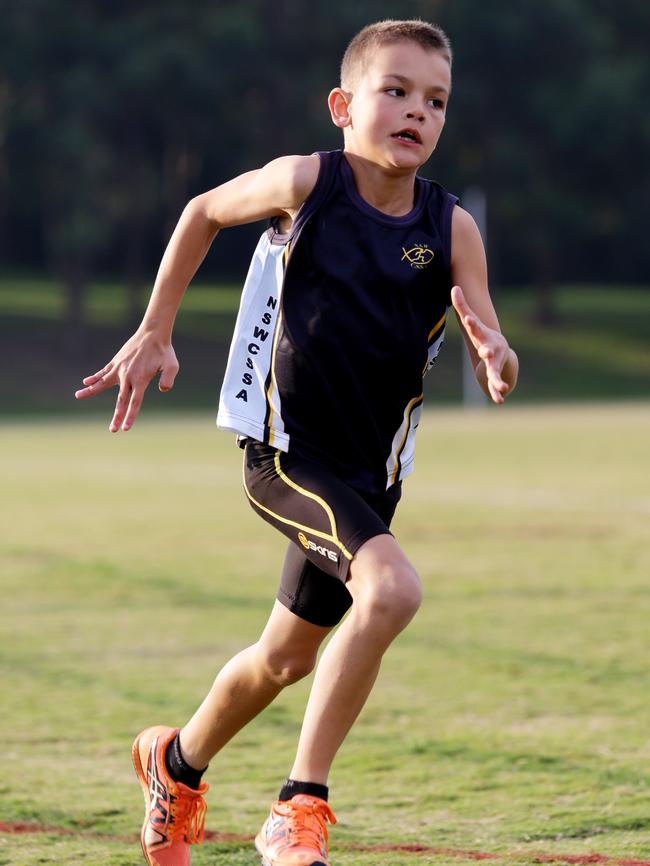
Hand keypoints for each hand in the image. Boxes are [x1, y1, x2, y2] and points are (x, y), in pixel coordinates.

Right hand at [75, 331, 178, 430]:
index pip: (135, 402)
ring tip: (77, 396)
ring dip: (90, 391)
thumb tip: (163, 389)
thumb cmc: (164, 351)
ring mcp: (120, 368)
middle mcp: (127, 376)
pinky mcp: (116, 362)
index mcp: (140, 379)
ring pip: (103, 383)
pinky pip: (103, 372)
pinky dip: (94, 377)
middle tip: (112, 430)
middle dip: (117, 416)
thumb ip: (168, 379)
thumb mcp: (172, 365)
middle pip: (121, 400)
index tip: (125, 429)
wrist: (153, 333)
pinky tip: (85, 382)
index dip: (130, 416)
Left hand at [451, 285, 510, 403]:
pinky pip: (495, 384)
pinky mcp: (494, 374)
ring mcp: (494, 362)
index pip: (475, 327)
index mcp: (482, 335)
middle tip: (487, 354)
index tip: (468, 318)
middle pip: (489, 351)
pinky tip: (500, 400)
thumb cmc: (481, 334)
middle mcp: (490, 348)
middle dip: (488, 353)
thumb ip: (462, 305)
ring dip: (498, 379)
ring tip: (503, 388)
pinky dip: (496, 392)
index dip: (471, 322)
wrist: (500, 350)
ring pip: (495, 371)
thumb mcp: (471, 321)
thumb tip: (453, 287)